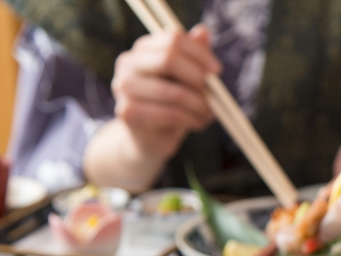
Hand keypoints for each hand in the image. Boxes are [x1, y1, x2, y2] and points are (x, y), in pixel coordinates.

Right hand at [111, 25, 219, 160]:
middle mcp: (128, 63)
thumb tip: (203, 32)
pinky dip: (191, 120)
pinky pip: (170, 114)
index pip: (172, 39)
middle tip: (216, 94)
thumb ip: (193, 56)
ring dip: (200, 105)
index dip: (199, 53)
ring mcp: (123, 87)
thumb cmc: (171, 104)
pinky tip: (198, 124)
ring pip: (173, 91)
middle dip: (198, 77)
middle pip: (169, 58)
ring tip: (209, 114)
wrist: (149, 138)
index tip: (217, 71)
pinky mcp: (127, 112)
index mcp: (144, 49)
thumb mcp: (186, 79)